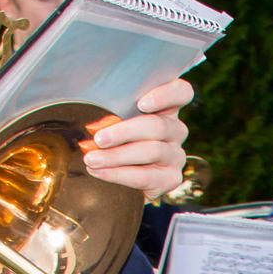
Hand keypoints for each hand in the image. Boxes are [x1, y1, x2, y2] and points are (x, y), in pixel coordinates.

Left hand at [81, 76, 193, 197]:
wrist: (120, 180)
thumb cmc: (114, 140)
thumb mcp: (113, 123)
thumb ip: (110, 118)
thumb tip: (94, 128)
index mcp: (166, 108)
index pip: (181, 92)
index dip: (166, 95)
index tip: (141, 104)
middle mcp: (176, 130)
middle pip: (158, 126)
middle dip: (124, 132)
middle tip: (98, 139)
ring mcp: (176, 155)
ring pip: (152, 151)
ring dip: (116, 156)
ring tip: (91, 159)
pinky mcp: (171, 178)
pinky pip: (145, 176)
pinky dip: (117, 174)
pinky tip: (98, 171)